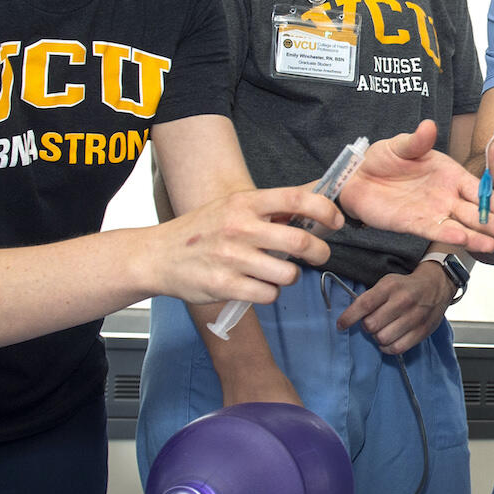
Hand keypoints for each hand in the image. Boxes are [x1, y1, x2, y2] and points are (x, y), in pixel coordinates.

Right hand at [155, 186, 336, 304]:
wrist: (158, 255)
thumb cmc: (203, 230)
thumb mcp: (234, 207)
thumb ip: (272, 207)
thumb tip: (318, 199)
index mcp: (245, 202)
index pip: (296, 199)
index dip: (325, 210)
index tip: (335, 221)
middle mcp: (240, 227)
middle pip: (301, 241)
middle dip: (319, 252)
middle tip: (318, 255)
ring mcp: (232, 258)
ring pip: (288, 274)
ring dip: (290, 276)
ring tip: (277, 271)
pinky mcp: (224, 285)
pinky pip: (268, 294)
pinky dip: (270, 293)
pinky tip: (258, 285)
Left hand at [334, 267, 452, 354]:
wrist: (435, 286)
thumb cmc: (406, 286)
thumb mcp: (387, 283)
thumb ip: (370, 298)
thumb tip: (350, 316)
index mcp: (391, 287)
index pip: (364, 304)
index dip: (349, 317)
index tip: (341, 324)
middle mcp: (403, 301)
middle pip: (371, 325)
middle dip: (367, 327)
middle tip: (370, 323)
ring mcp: (414, 317)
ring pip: (383, 338)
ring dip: (377, 337)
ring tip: (382, 330)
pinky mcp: (422, 331)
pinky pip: (397, 348)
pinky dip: (388, 347)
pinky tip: (388, 340)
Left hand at [341, 119, 493, 251]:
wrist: (356, 177)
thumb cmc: (382, 158)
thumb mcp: (401, 145)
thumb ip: (416, 140)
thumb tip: (428, 126)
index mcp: (449, 174)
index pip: (478, 189)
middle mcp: (445, 196)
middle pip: (475, 212)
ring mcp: (432, 212)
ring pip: (459, 226)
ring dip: (476, 236)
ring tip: (493, 246)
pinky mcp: (414, 224)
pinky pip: (434, 231)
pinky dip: (448, 236)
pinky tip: (462, 241)